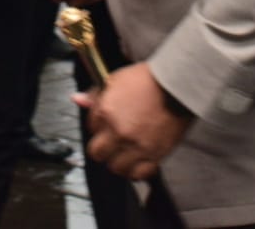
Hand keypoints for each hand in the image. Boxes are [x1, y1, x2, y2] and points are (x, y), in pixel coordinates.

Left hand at [73, 62, 191, 179]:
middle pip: (98, 153)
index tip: (106, 123)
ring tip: (124, 153)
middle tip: (110, 142)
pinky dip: (136, 171)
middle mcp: (119, 132)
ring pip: (116, 168)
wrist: (177, 85)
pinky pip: (139, 174)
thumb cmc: (148, 79)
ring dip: (118, 161)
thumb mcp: (116, 79)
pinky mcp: (154, 154)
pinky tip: (137, 162)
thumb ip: (95, 94)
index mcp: (107, 112)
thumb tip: (77, 99)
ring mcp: (136, 145)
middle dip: (101, 147)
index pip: (90, 127)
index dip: (98, 124)